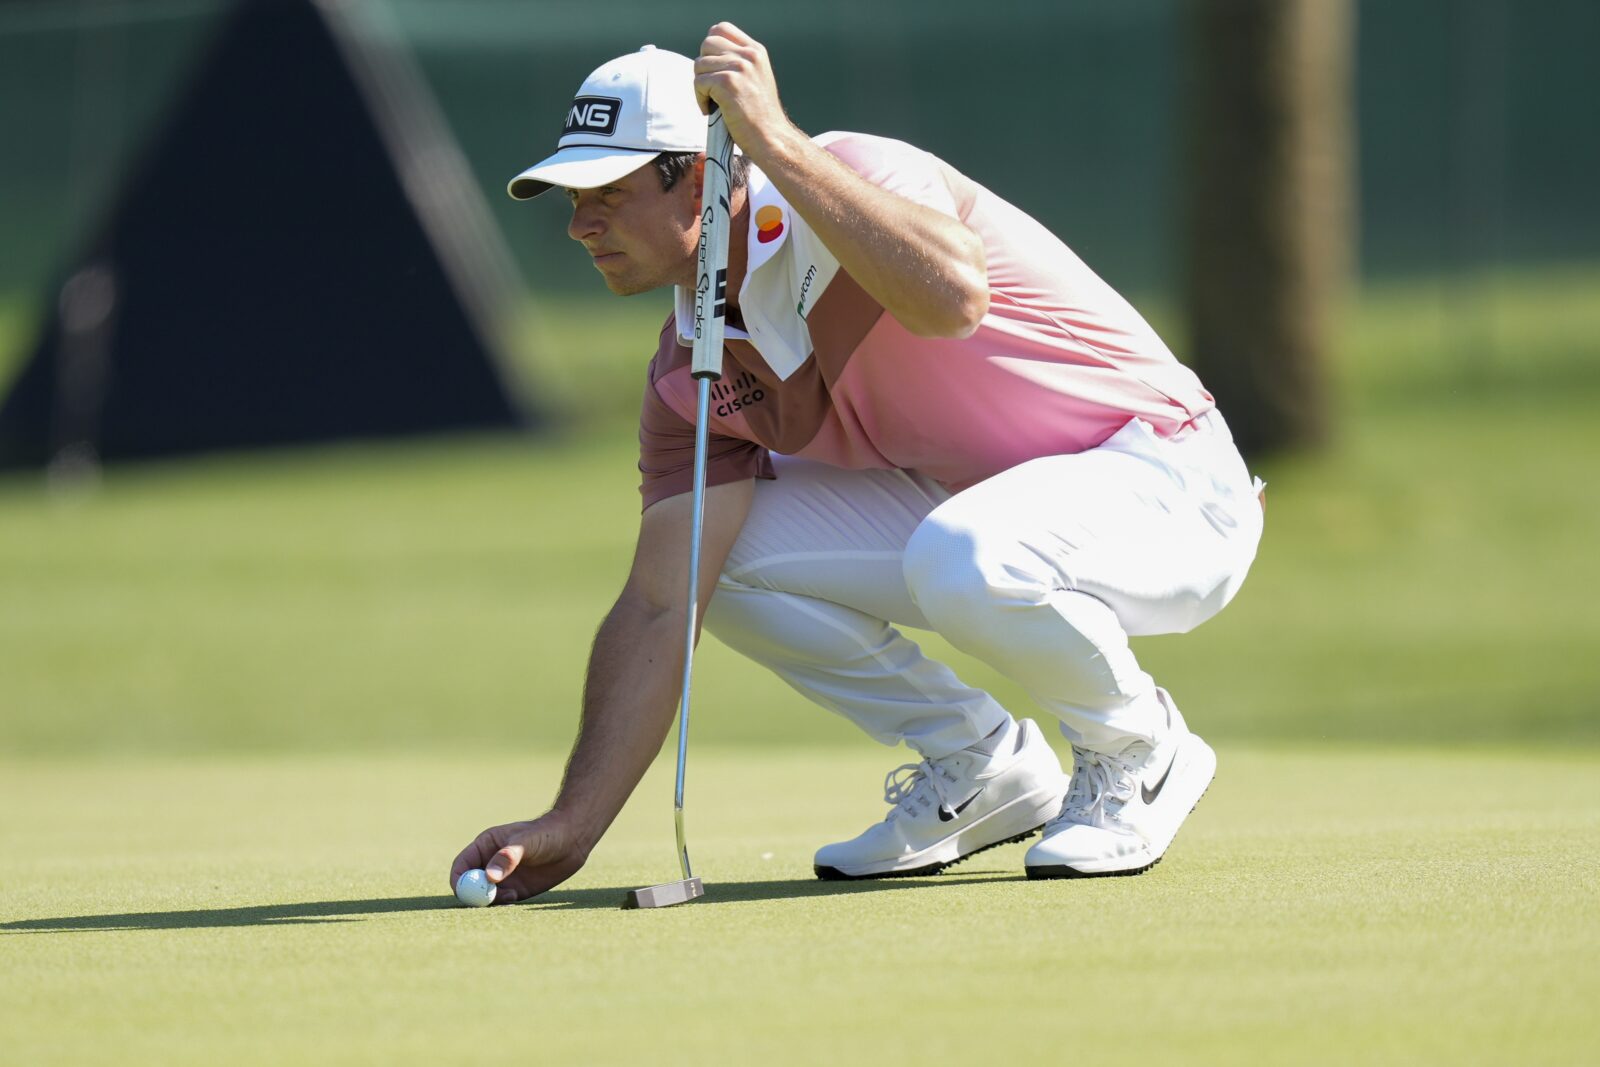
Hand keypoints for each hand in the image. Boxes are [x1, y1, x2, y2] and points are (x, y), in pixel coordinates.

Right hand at [448, 811, 588, 904]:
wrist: (573, 841)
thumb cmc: (547, 833)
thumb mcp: (526, 842)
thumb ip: (508, 858)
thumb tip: (489, 877)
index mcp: (485, 846)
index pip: (461, 866)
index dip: (459, 880)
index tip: (465, 891)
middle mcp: (490, 863)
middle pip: (470, 885)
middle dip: (474, 895)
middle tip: (486, 900)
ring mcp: (502, 878)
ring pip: (484, 896)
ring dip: (491, 901)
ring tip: (511, 894)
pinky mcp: (515, 890)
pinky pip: (501, 902)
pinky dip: (503, 904)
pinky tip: (516, 897)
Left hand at [693, 22, 801, 162]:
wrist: (771, 138)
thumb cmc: (760, 116)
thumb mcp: (755, 79)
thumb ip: (738, 62)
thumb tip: (708, 56)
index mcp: (756, 51)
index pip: (721, 29)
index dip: (711, 48)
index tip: (715, 70)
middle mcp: (749, 55)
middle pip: (707, 44)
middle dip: (704, 67)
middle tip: (713, 89)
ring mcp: (740, 67)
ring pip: (699, 65)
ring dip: (701, 86)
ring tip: (714, 102)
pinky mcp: (728, 83)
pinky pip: (699, 82)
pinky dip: (701, 99)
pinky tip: (711, 110)